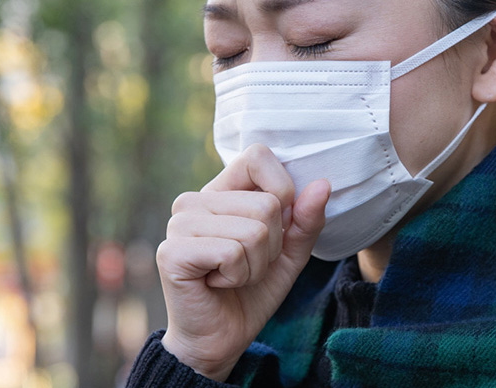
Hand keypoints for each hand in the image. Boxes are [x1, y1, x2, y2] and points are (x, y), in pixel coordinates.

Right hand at [156, 144, 329, 380]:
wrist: (221, 339)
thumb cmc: (252, 292)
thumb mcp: (290, 253)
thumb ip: (306, 219)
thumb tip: (323, 184)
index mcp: (221, 191)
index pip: (258, 156)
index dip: (281, 190)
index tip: (274, 225)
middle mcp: (194, 200)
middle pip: (267, 204)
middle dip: (272, 245)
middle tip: (246, 265)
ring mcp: (179, 224)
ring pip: (254, 230)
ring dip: (256, 265)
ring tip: (233, 276)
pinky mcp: (172, 251)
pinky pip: (232, 253)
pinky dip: (238, 276)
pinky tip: (217, 284)